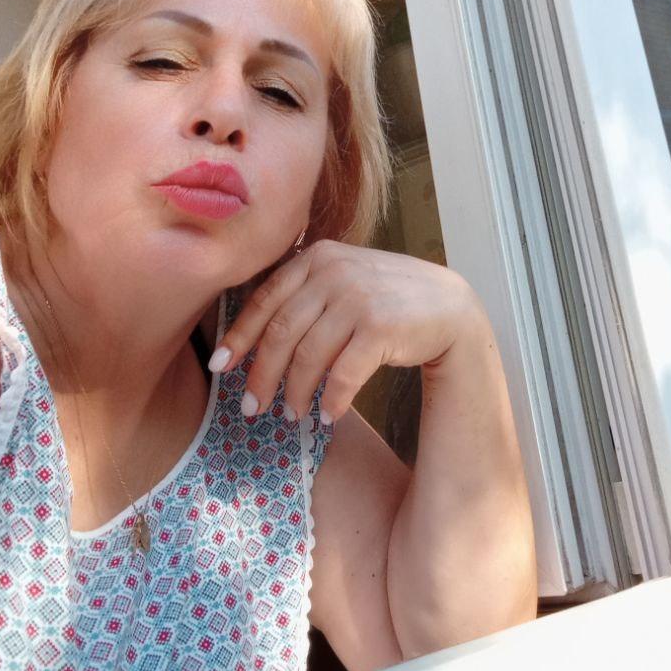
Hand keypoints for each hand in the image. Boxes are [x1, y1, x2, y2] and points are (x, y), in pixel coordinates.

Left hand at [208, 239, 486, 422]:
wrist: (449, 306)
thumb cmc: (388, 299)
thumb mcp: (345, 280)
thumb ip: (306, 293)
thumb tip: (251, 339)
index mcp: (319, 256)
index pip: (265, 298)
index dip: (239, 336)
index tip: (220, 366)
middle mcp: (335, 270)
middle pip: (281, 332)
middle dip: (261, 374)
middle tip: (252, 406)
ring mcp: (358, 296)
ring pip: (307, 357)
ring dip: (296, 393)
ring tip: (293, 414)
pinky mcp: (380, 326)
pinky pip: (342, 374)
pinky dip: (331, 400)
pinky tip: (328, 414)